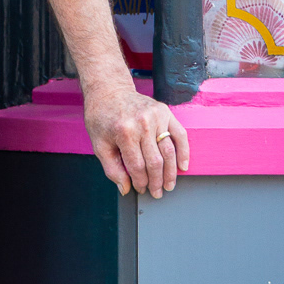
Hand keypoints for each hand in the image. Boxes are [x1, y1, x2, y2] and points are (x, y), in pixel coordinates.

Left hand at [83, 77, 189, 197]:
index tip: (140, 189)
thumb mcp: (99, 144)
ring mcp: (156, 116)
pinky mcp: (165, 111)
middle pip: (155, 161)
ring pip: (169, 151)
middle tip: (157, 193)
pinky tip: (183, 166)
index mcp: (124, 132)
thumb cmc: (102, 118)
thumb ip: (112, 168)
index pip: (137, 166)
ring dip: (171, 172)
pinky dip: (184, 152)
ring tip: (169, 185)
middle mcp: (142, 123)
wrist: (109, 91)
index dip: (140, 182)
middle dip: (156, 181)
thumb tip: (125, 189)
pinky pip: (180, 135)